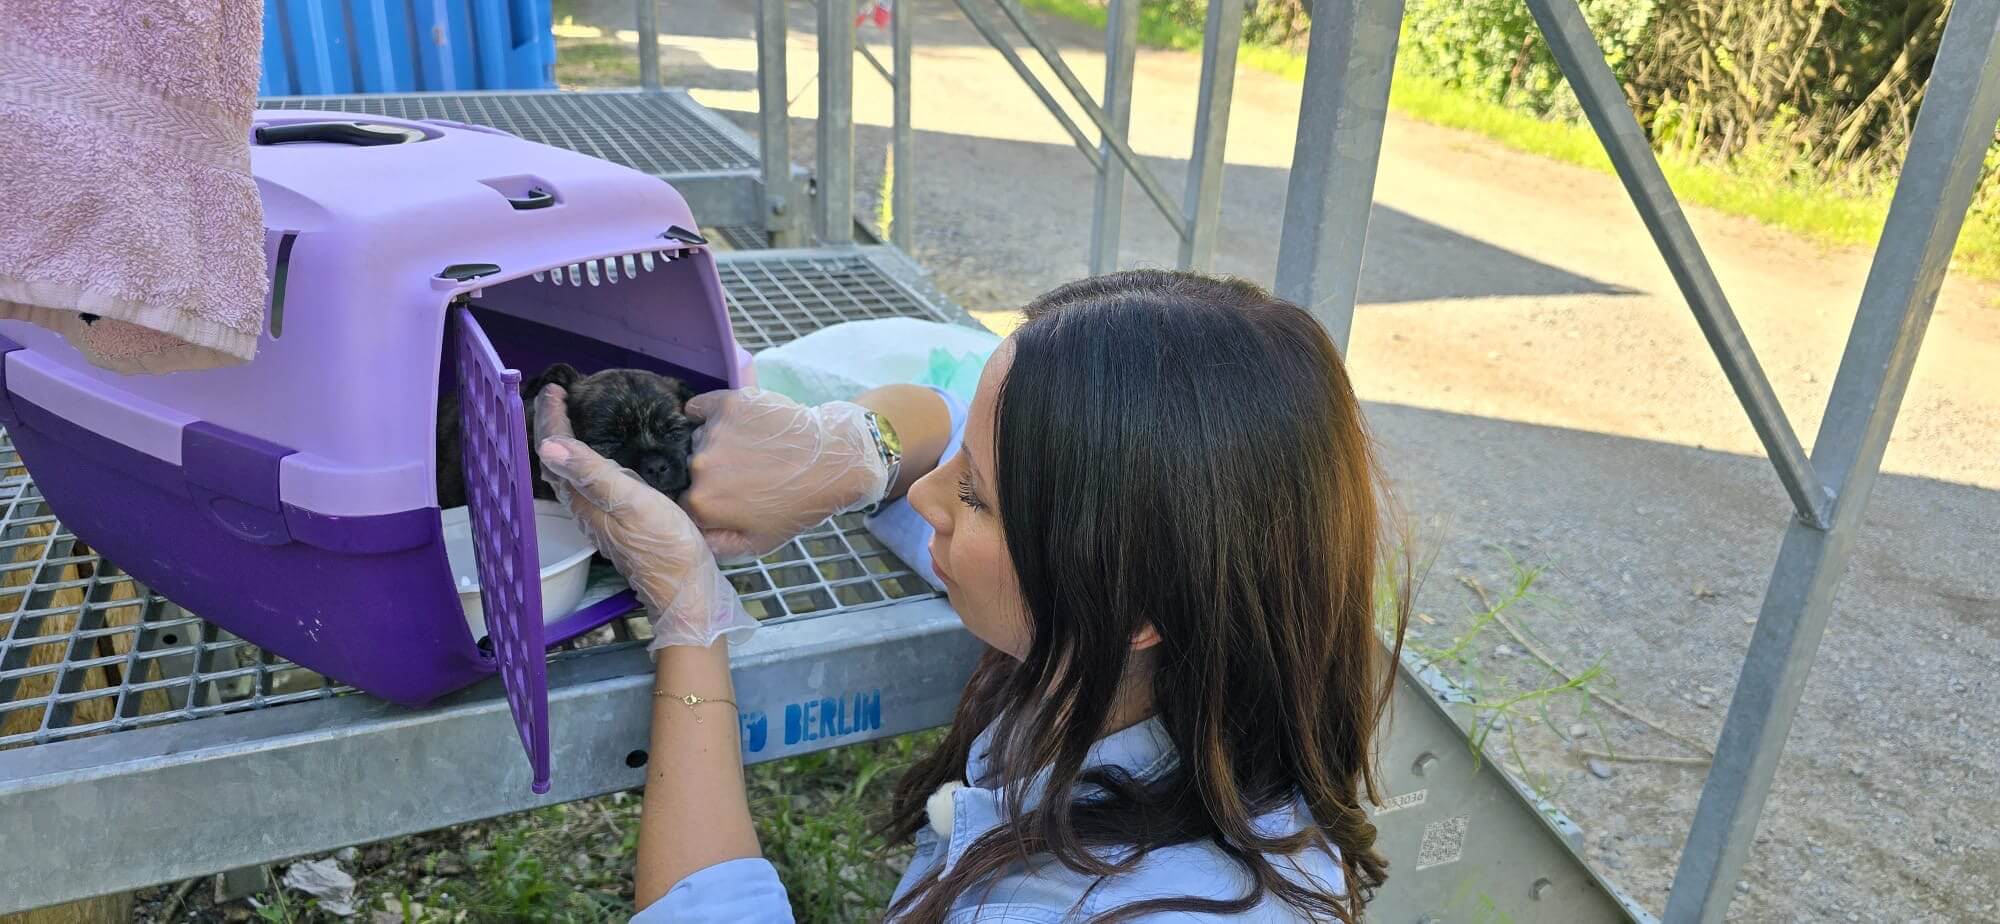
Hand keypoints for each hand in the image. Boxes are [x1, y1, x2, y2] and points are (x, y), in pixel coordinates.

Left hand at [535, 386, 756, 649]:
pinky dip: (591, 459)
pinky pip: (593, 481)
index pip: (555, 451)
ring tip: (581, 417)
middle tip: (563, 397)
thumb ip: (592, 472)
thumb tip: (548, 444)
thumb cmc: (663, 543)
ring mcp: (601, 515)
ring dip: (571, 443)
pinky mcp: (619, 520)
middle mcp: (584, 505)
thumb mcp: (630, 501)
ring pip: (574, 472)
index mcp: (583, 497)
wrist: (686, 587)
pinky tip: (610, 455)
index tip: (556, 388)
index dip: (551, 418)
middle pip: (558, 461)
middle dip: (555, 426)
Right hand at [682, 388, 888, 562]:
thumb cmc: (799, 506)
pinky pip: (701, 407)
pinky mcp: (729, 403)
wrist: (834, 461)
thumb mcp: (759, 543)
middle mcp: (699, 466)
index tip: (725, 497)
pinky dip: (707, 413)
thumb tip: (690, 536)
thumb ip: (716, 544)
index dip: (703, 502)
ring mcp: (714, 431)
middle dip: (711, 474)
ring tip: (751, 451)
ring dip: (715, 445)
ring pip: (698, 439)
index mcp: (702, 502)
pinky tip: (731, 423)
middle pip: (689, 469)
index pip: (683, 502)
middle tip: (744, 474)